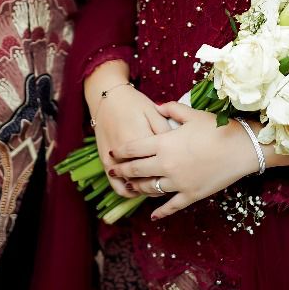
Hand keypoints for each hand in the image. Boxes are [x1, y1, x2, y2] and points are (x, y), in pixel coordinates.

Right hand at [93, 84, 170, 199]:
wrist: (108, 98)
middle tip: (174, 182)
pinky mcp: (104, 163)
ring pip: (133, 187)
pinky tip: (138, 189)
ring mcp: (114, 161)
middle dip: (163, 184)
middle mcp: (127, 154)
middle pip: (148, 179)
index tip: (184, 171)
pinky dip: (128, 192)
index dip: (175, 170)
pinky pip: (117, 187)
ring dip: (145, 191)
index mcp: (142, 140)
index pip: (162, 164)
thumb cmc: (134, 103)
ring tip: (156, 188)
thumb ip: (165, 129)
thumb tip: (178, 145)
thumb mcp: (153, 111)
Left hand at [110, 101, 267, 219]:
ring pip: (150, 189)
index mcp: (164, 143)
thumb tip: (156, 108)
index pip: (133, 148)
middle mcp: (166, 164)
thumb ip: (170, 109)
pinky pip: (171, 206)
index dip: (120, 152)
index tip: (112, 153)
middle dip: (121, 171)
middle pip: (136, 170)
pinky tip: (153, 215)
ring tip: (130, 187)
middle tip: (112, 172)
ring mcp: (178, 182)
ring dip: (137, 188)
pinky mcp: (190, 195)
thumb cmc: (216, 128)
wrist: (241, 148)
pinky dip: (160, 212)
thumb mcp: (191, 114)